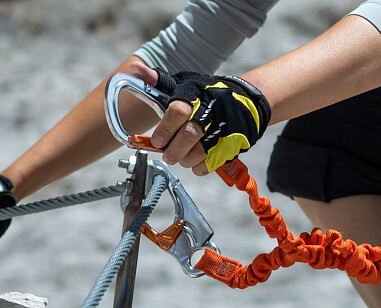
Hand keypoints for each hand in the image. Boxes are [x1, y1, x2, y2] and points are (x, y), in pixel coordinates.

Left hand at [129, 62, 269, 174]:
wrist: (245, 101)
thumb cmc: (205, 94)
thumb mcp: (183, 83)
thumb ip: (157, 80)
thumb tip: (134, 68)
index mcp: (194, 95)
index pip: (178, 111)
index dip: (165, 128)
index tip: (157, 141)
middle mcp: (208, 112)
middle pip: (190, 135)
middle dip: (174, 150)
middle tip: (167, 155)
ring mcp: (221, 129)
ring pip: (199, 152)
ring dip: (185, 159)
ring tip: (179, 156)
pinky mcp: (229, 145)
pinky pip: (209, 164)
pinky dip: (198, 166)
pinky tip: (195, 159)